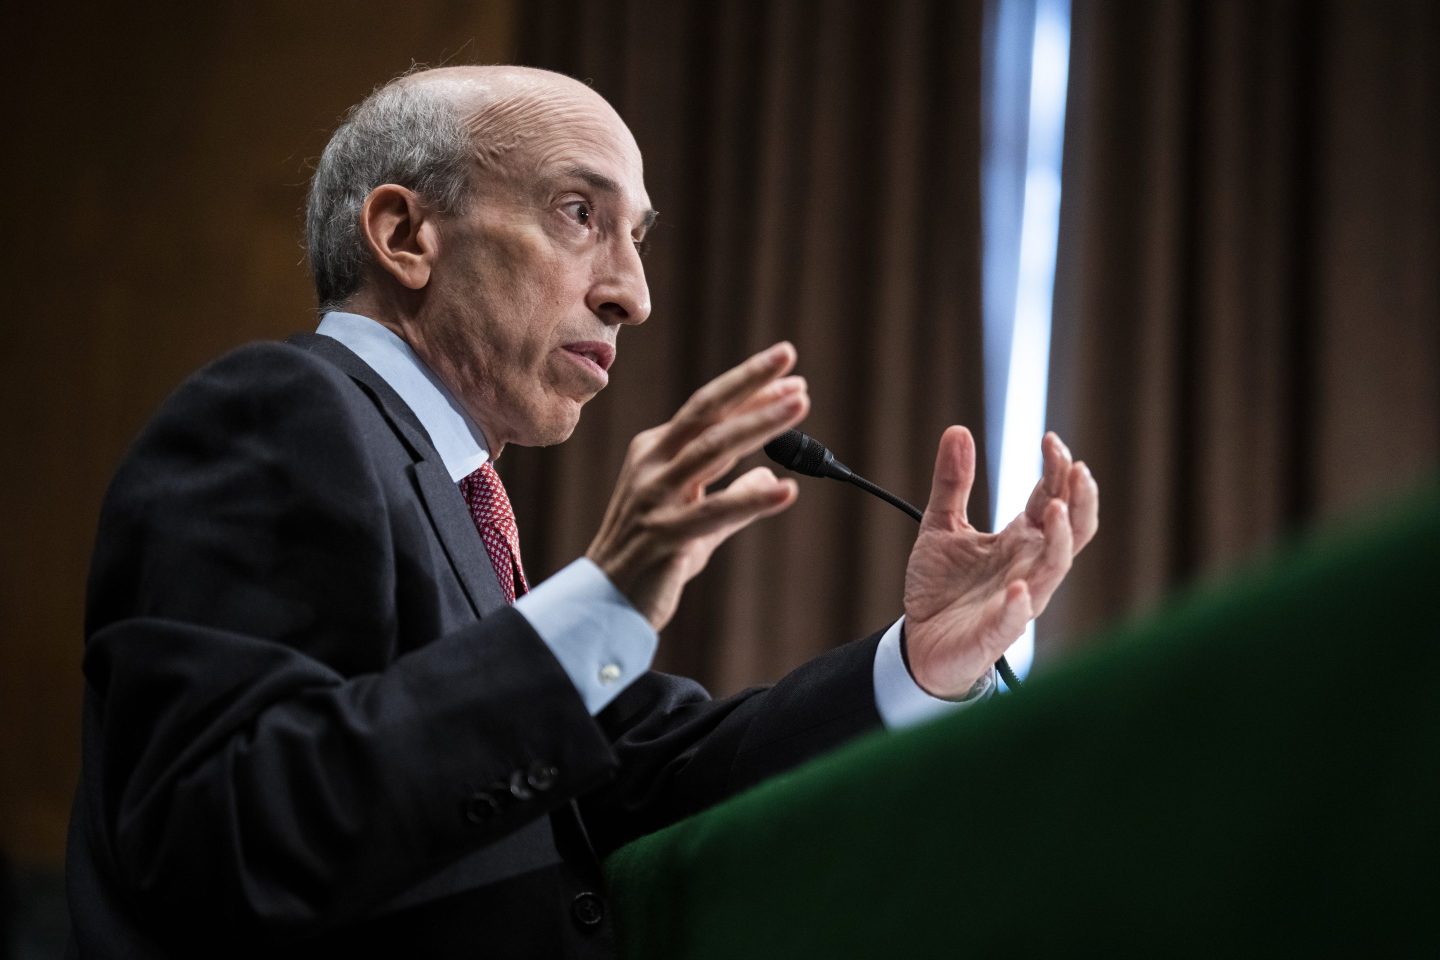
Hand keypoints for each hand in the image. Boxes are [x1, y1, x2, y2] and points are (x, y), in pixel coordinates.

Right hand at [587, 343, 809, 630]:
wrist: (605, 605)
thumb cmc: (651, 560)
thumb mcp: (697, 521)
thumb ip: (734, 496)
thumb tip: (769, 471)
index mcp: (655, 452)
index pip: (707, 410)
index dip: (748, 390)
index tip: (790, 376)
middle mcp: (652, 465)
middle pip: (706, 412)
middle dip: (749, 382)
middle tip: (788, 356)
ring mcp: (655, 498)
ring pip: (712, 449)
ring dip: (758, 423)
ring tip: (799, 405)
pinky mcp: (663, 535)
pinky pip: (714, 512)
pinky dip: (752, 498)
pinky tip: (787, 490)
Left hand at [903, 426, 1098, 697]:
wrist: (919, 641)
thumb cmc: (941, 587)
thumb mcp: (940, 524)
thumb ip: (952, 482)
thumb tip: (958, 430)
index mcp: (1020, 540)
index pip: (1053, 499)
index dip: (1057, 470)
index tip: (1050, 439)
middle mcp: (1028, 567)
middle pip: (1072, 531)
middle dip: (1079, 499)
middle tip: (1075, 467)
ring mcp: (1017, 600)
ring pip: (1054, 570)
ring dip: (1060, 540)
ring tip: (1058, 508)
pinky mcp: (995, 632)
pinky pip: (1015, 620)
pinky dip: (1019, 606)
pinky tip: (1019, 589)